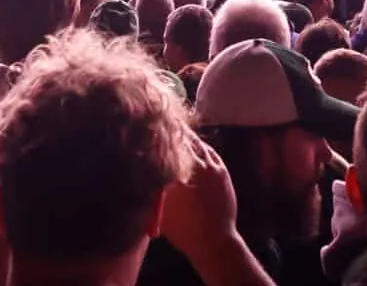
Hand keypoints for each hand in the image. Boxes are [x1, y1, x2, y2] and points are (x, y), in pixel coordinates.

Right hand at [157, 131, 246, 269]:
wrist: (213, 240)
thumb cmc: (182, 229)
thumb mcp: (160, 209)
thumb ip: (154, 186)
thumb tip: (145, 167)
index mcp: (176, 174)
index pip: (166, 144)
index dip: (158, 133)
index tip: (150, 127)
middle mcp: (194, 166)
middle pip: (182, 139)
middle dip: (172, 132)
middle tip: (162, 125)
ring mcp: (210, 167)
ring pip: (197, 143)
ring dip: (186, 137)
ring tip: (176, 131)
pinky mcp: (221, 170)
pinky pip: (209, 151)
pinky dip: (200, 146)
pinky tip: (194, 145)